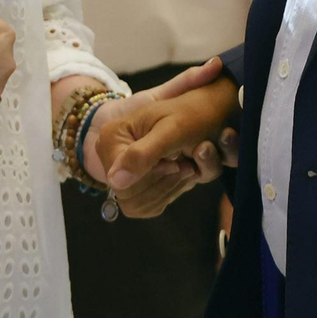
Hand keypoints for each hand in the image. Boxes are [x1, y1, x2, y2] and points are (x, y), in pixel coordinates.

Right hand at [95, 66, 241, 216]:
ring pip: (139, 205)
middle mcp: (112, 157)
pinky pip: (149, 206)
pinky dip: (171, 193)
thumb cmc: (189, 115)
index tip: (176, 162)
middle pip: (128, 196)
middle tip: (186, 165)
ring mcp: (123, 171)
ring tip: (188, 166)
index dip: (152, 176)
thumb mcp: (170, 130)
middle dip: (162, 183)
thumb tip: (115, 182)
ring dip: (170, 189)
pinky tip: (182, 174)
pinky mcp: (138, 183)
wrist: (205, 111)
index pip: (121, 181)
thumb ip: (142, 154)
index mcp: (111, 138)